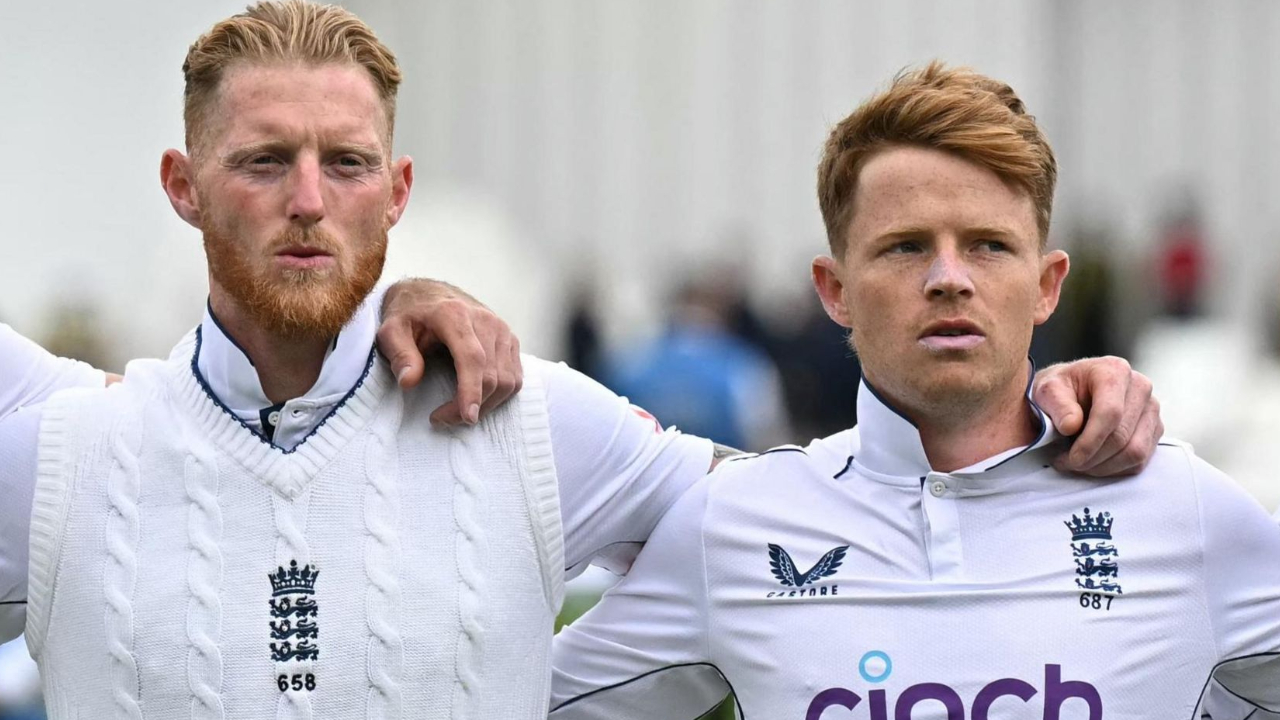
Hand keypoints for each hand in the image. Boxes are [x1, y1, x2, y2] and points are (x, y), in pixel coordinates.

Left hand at [376, 279, 522, 425]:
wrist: (428, 293)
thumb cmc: (409, 315)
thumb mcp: (391, 330)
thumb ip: (399, 354)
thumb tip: (409, 382)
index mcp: (455, 315)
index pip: (472, 358)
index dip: (471, 390)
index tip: (466, 416)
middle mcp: (486, 320)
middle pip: (492, 374)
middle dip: (472, 405)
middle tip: (442, 419)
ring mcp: (502, 330)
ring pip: (508, 379)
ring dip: (487, 404)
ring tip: (458, 412)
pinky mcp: (510, 339)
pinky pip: (515, 376)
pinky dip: (499, 395)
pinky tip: (478, 399)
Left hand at [1032, 356, 1162, 476]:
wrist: (1072, 391)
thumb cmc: (1059, 389)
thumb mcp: (1047, 390)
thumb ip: (1057, 404)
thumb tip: (1071, 426)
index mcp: (1114, 370)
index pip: (1110, 412)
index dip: (1090, 441)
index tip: (1072, 458)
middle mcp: (1140, 387)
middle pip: (1122, 436)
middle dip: (1093, 458)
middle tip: (1067, 464)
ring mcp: (1151, 409)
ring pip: (1135, 452)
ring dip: (1104, 467)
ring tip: (1078, 465)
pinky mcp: (1154, 429)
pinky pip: (1140, 461)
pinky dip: (1115, 469)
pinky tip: (1093, 463)